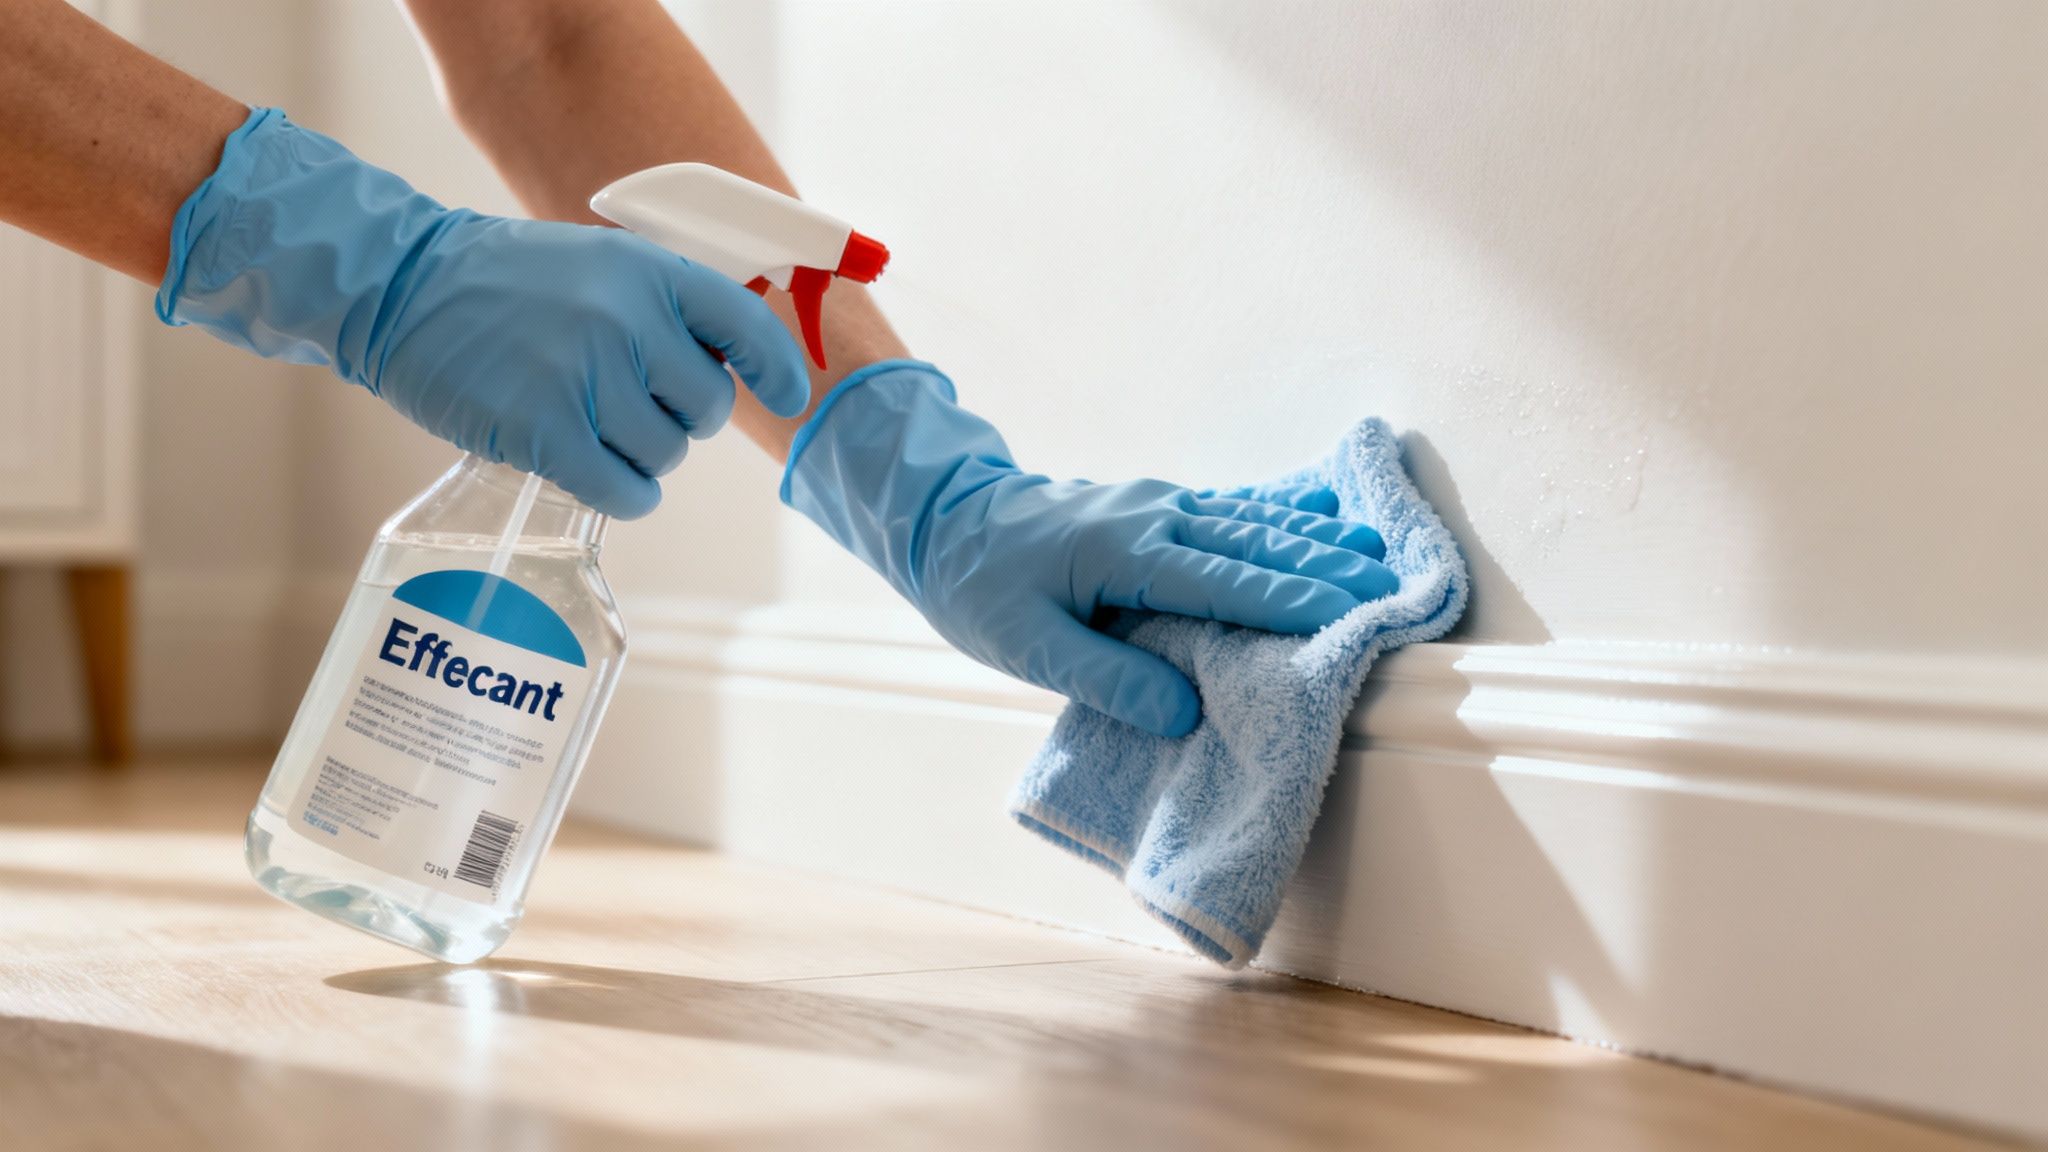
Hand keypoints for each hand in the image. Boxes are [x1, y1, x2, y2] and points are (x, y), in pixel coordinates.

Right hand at [156, 109, 807, 516]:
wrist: (401, 288)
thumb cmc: (509, 283)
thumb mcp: (599, 263)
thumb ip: (664, 305)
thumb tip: (737, 366)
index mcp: (648, 272)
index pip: (746, 325)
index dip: (776, 368)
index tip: (784, 394)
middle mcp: (627, 321)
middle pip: (708, 408)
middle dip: (680, 416)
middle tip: (629, 402)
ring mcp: (586, 377)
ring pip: (667, 455)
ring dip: (643, 456)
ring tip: (594, 426)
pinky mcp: (546, 432)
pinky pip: (626, 491)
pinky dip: (623, 494)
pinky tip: (597, 473)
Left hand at [783, 361, 1397, 735]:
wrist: (945, 518)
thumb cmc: (981, 588)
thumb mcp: (1029, 646)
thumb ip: (1108, 679)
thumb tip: (1184, 713)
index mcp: (1130, 553)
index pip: (1230, 583)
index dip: (1296, 602)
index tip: (1357, 614)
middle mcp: (1156, 518)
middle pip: (1259, 545)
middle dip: (1330, 568)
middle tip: (1395, 589)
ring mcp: (1159, 505)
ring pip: (1254, 523)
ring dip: (1318, 539)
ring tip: (1379, 553)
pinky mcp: (1156, 507)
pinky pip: (1233, 510)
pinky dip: (1283, 515)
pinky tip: (1321, 513)